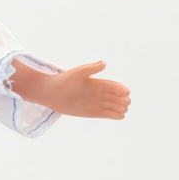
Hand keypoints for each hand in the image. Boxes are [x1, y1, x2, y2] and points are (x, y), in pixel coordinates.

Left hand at [5, 60, 130, 118]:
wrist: (52, 93)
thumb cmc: (64, 81)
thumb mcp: (79, 72)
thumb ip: (92, 68)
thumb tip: (104, 63)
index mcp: (97, 83)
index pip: (113, 86)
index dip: (121, 89)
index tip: (127, 92)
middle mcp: (98, 93)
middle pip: (115, 96)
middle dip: (122, 99)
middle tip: (126, 101)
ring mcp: (95, 103)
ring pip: (113, 106)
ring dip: (120, 107)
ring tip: (124, 108)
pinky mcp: (91, 112)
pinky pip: (106, 114)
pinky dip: (114, 115)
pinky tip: (121, 116)